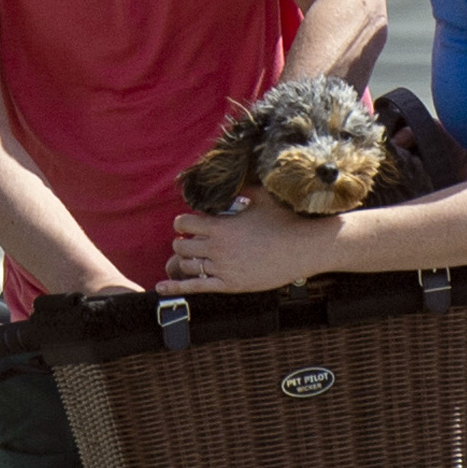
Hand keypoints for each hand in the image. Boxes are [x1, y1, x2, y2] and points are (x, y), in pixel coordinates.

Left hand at [163, 199, 332, 293]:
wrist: (306, 247)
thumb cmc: (286, 220)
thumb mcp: (260, 197)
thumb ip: (238, 190)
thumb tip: (228, 179)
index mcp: (221, 226)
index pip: (183, 224)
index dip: (183, 223)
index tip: (190, 223)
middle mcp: (218, 249)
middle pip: (181, 246)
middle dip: (183, 241)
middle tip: (194, 240)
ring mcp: (224, 269)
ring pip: (187, 265)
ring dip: (187, 260)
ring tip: (194, 255)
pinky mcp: (231, 285)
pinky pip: (197, 287)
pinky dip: (176, 287)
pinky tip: (160, 288)